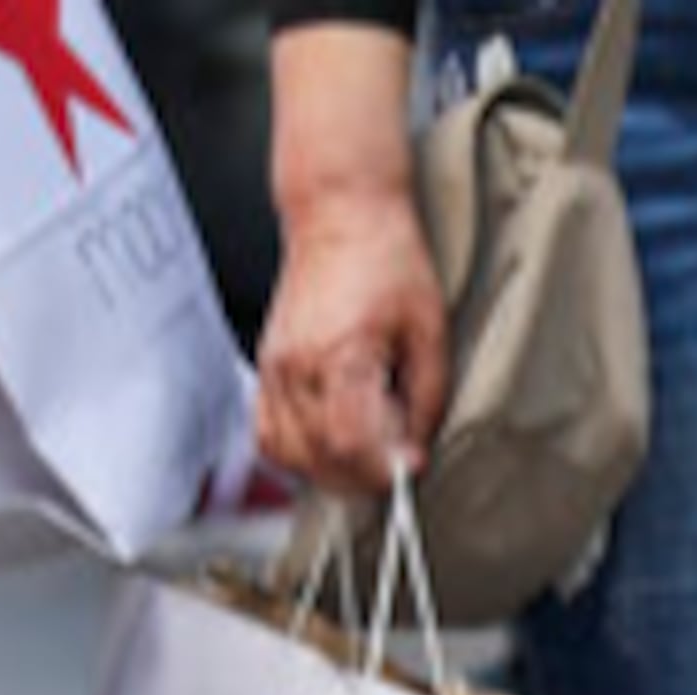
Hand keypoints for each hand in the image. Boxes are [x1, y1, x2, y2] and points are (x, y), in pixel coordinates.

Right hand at [260, 21, 444, 498]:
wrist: (340, 214)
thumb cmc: (388, 261)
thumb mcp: (430, 330)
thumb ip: (425, 399)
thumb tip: (413, 453)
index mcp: (341, 353)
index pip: (351, 441)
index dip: (383, 468)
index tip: (410, 470)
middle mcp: (297, 366)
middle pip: (320, 457)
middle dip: (363, 477)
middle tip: (395, 467)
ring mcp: (274, 370)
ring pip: (291, 455)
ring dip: (330, 471)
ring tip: (365, 457)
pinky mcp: (266, 370)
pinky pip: (269, 436)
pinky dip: (298, 455)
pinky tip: (328, 446)